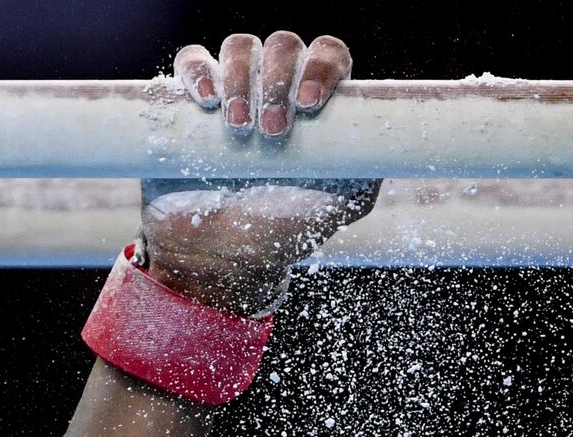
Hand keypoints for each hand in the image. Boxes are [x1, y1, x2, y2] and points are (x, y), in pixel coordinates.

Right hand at [138, 32, 381, 316]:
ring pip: (240, 47)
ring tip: (239, 128)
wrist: (218, 253)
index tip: (309, 104)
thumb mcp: (332, 210)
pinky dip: (198, 70)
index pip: (329, 56)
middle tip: (273, 131)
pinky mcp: (190, 98)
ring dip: (242, 79)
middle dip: (279, 80)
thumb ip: (361, 179)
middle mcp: (278, 86)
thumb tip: (382, 149)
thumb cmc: (280, 230)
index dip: (322, 67)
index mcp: (318, 105)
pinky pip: (193, 58)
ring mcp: (234, 88)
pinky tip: (207, 100)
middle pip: (284, 46)